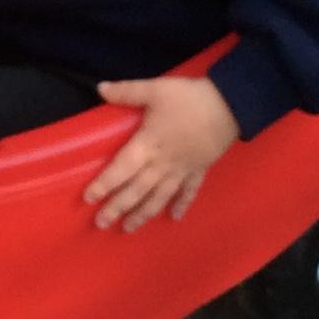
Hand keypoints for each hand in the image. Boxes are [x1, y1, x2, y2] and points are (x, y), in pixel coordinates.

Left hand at [83, 76, 239, 231]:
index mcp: (148, 145)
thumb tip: (100, 89)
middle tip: (100, 223)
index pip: (120, 169)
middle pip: (136, 190)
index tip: (88, 198)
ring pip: (159, 197)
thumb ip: (127, 91)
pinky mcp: (200, 170)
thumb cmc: (189, 98)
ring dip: (143, 214)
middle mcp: (162, 163)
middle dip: (117, 208)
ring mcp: (182, 170)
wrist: (230, 105)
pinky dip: (181, 205)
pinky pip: (189, 192)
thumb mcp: (156, 89)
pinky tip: (175, 218)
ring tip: (128, 228)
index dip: (103, 185)